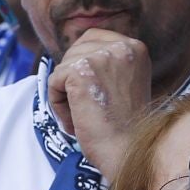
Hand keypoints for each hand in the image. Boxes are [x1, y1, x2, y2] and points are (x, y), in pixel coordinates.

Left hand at [49, 27, 152, 175]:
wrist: (126, 152)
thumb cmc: (123, 128)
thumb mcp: (123, 84)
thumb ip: (106, 65)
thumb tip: (73, 57)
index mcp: (135, 47)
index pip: (92, 38)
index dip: (81, 64)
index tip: (92, 93)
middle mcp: (122, 46)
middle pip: (74, 51)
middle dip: (73, 81)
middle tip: (90, 109)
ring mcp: (102, 56)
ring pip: (63, 68)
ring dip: (66, 95)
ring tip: (85, 116)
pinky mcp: (80, 71)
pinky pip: (54, 81)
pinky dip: (58, 105)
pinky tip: (77, 120)